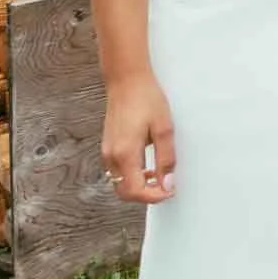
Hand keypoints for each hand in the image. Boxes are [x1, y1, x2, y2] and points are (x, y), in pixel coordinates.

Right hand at [101, 73, 176, 204]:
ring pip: (120, 183)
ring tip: (159, 176)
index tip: (170, 191)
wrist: (127, 81)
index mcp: (125, 154)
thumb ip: (166, 159)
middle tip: (166, 187)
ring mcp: (107, 152)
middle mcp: (111, 156)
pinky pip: (117, 171)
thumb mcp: (164, 129)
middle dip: (145, 195)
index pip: (135, 191)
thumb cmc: (147, 100)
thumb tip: (167, 183)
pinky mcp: (108, 147)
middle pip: (124, 192)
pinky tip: (147, 167)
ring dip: (138, 187)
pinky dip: (132, 176)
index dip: (154, 197)